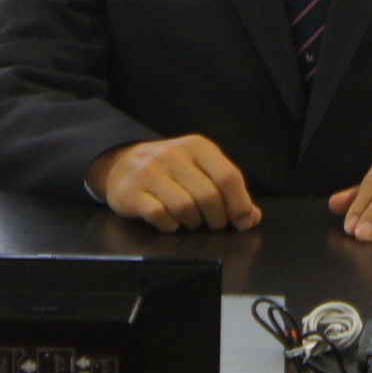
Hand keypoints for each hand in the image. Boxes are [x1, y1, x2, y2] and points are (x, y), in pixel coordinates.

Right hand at [86, 136, 260, 231]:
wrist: (119, 163)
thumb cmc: (168, 170)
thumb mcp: (199, 169)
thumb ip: (227, 190)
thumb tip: (251, 217)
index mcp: (197, 146)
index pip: (228, 176)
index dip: (240, 204)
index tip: (243, 222)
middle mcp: (173, 155)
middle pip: (208, 196)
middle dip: (216, 218)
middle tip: (213, 223)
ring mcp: (150, 172)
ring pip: (185, 208)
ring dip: (192, 223)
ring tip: (190, 221)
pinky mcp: (131, 191)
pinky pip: (160, 216)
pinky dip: (170, 226)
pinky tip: (170, 222)